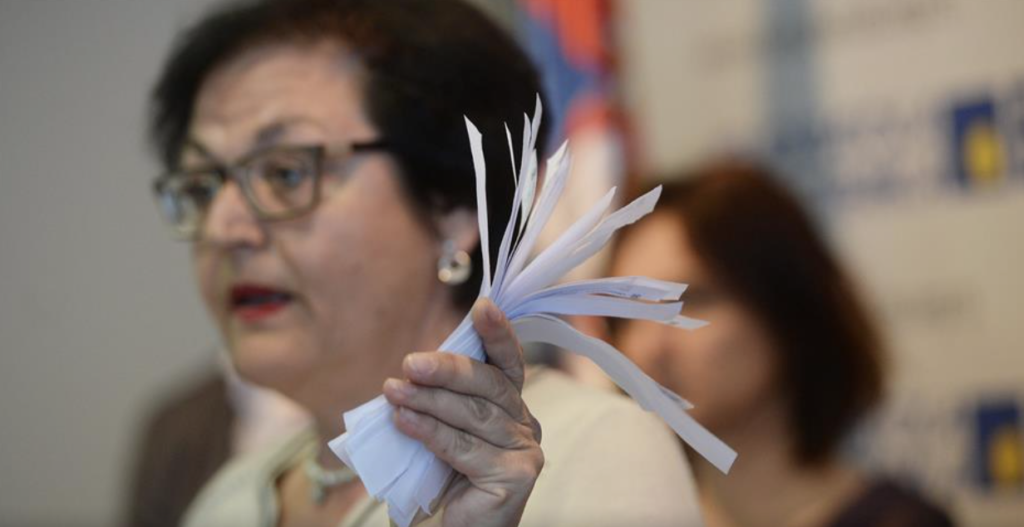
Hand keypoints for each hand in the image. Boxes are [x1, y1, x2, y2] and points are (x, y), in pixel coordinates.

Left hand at [382, 298, 543, 526]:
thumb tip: (409, 372)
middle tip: (410, 363)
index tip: (481, 307)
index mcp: (511, 407)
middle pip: (489, 385)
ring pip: (473, 415)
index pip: (507, 364)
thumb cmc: (444, 482)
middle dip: (449, 369)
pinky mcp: (516, 476)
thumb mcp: (441, 431)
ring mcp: (525, 451)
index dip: (498, 334)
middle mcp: (526, 425)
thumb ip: (439, 401)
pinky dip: (430, 432)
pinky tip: (403, 421)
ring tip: (394, 392)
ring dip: (429, 401)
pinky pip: (464, 447)